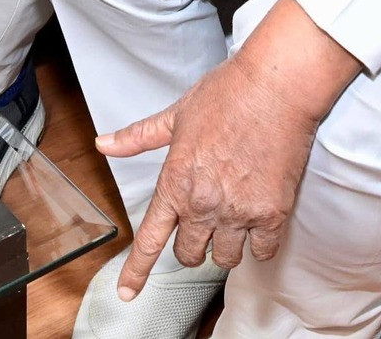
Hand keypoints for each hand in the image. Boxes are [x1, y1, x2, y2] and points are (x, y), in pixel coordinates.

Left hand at [98, 0, 362, 296]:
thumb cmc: (228, 94)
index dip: (136, 271)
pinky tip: (259, 222)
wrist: (276, 87)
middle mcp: (203, 204)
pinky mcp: (272, 214)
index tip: (128, 293)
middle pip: (187, 255)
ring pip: (224, 259)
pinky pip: (262, 252)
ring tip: (233, 218)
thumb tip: (104, 144)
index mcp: (175, 182)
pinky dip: (260, 243)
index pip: (149, 239)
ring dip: (225, 246)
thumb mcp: (175, 115)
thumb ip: (138, 138)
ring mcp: (238, 212)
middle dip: (192, 244)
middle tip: (204, 221)